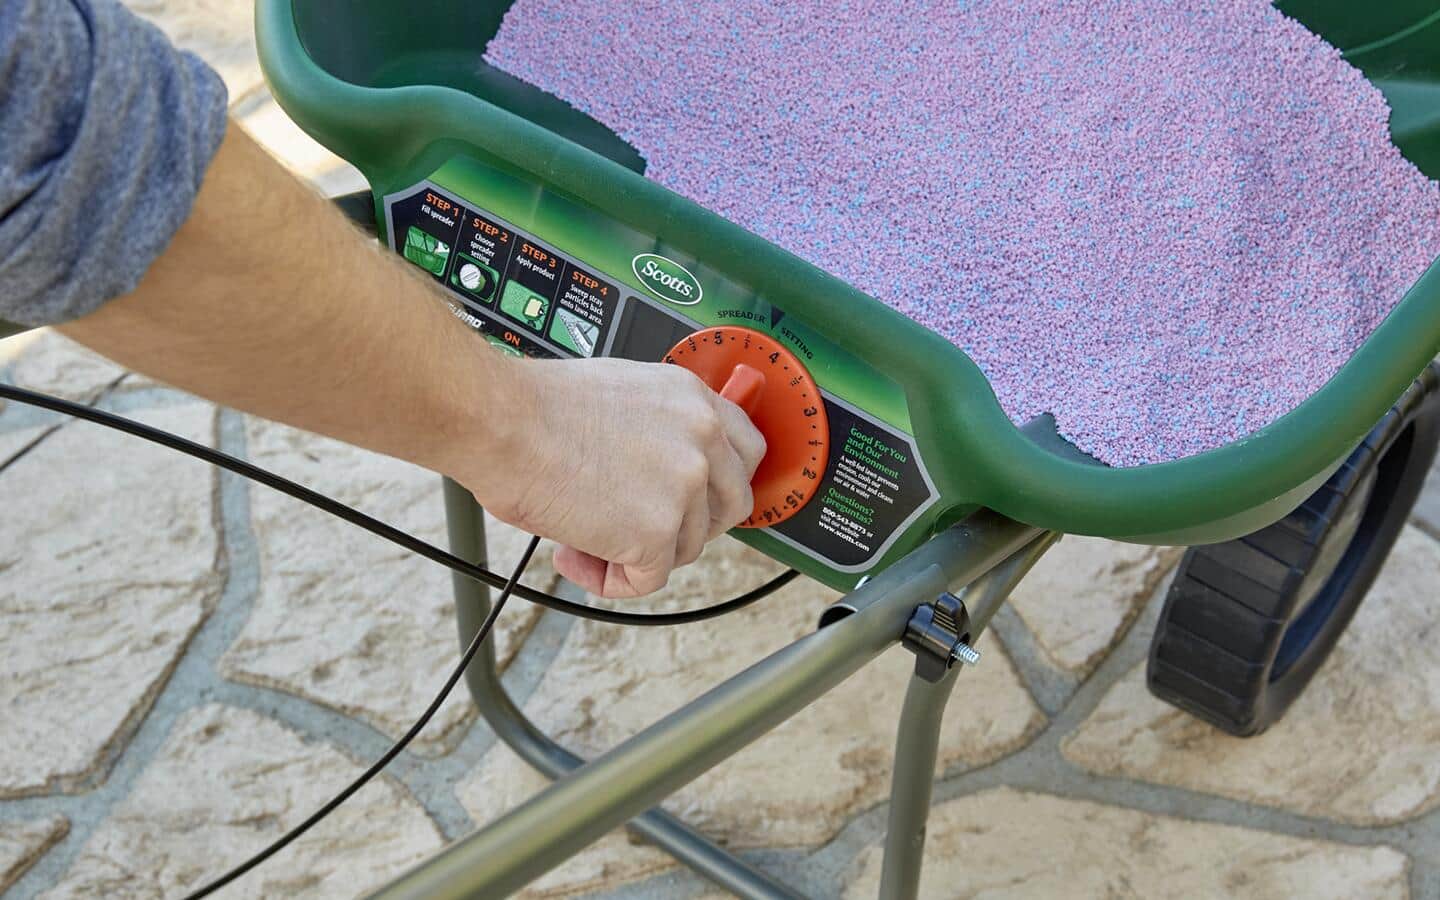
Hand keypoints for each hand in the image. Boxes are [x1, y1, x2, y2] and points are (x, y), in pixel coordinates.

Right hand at [462, 357, 766, 597]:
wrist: (503, 422)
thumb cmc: (537, 407)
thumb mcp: (622, 396)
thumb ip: (658, 429)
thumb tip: (654, 470)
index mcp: (693, 400)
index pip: (748, 450)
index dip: (722, 482)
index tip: (700, 498)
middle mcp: (703, 440)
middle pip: (731, 506)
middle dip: (690, 526)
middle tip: (640, 527)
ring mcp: (686, 488)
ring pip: (686, 547)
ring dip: (639, 552)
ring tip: (584, 536)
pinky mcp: (657, 533)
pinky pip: (647, 579)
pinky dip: (611, 580)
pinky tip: (576, 556)